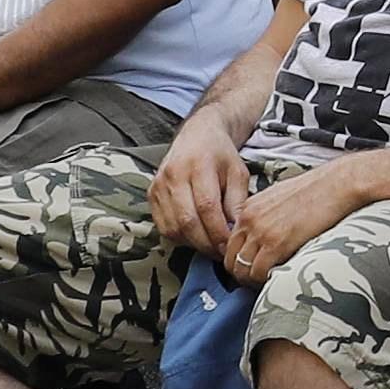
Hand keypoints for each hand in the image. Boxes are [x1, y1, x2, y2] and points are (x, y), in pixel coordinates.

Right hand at [148, 114, 254, 257]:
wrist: (197, 136)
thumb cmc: (220, 155)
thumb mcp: (238, 173)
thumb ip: (238, 202)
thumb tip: (236, 233)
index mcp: (198, 165)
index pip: (207, 207)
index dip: (218, 232)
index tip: (229, 247)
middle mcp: (174, 174)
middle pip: (187, 221)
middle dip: (206, 243)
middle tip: (221, 253)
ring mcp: (159, 185)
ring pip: (173, 227)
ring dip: (193, 243)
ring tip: (210, 246)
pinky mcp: (151, 194)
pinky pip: (163, 226)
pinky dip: (180, 237)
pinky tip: (194, 236)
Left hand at [220, 163, 362, 279]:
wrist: (336, 184)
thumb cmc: (318, 190)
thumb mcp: (281, 198)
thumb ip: (266, 216)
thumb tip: (266, 236)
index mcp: (249, 208)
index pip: (229, 243)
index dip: (238, 259)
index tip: (251, 267)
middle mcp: (249, 219)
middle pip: (230, 258)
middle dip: (241, 273)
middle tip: (257, 281)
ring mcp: (261, 231)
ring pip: (241, 269)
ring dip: (252, 280)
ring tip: (268, 282)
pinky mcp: (276, 243)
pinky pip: (258, 272)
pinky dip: (265, 280)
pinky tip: (278, 278)